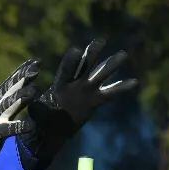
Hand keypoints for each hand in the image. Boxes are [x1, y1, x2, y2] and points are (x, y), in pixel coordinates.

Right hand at [0, 59, 40, 169]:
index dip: (23, 71)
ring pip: (9, 105)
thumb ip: (16, 99)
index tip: (36, 61)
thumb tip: (32, 87)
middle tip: (36, 69)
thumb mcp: (2, 110)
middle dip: (23, 78)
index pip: (11, 81)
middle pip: (11, 89)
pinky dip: (20, 126)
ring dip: (22, 98)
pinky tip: (31, 125)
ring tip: (35, 91)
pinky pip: (9, 129)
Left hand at [23, 38, 137, 165]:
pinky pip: (110, 93)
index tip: (76, 50)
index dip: (71, 61)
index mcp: (60, 84)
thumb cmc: (42, 120)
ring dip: (111, 65)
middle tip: (101, 40)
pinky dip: (122, 88)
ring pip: (100, 75)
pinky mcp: (95, 101)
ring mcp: (87, 90)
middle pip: (85, 65)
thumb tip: (33, 103)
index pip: (67, 69)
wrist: (53, 129)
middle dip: (93, 53)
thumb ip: (36, 107)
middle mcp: (75, 84)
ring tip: (123, 54)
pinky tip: (134, 82)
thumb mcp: (37, 113)